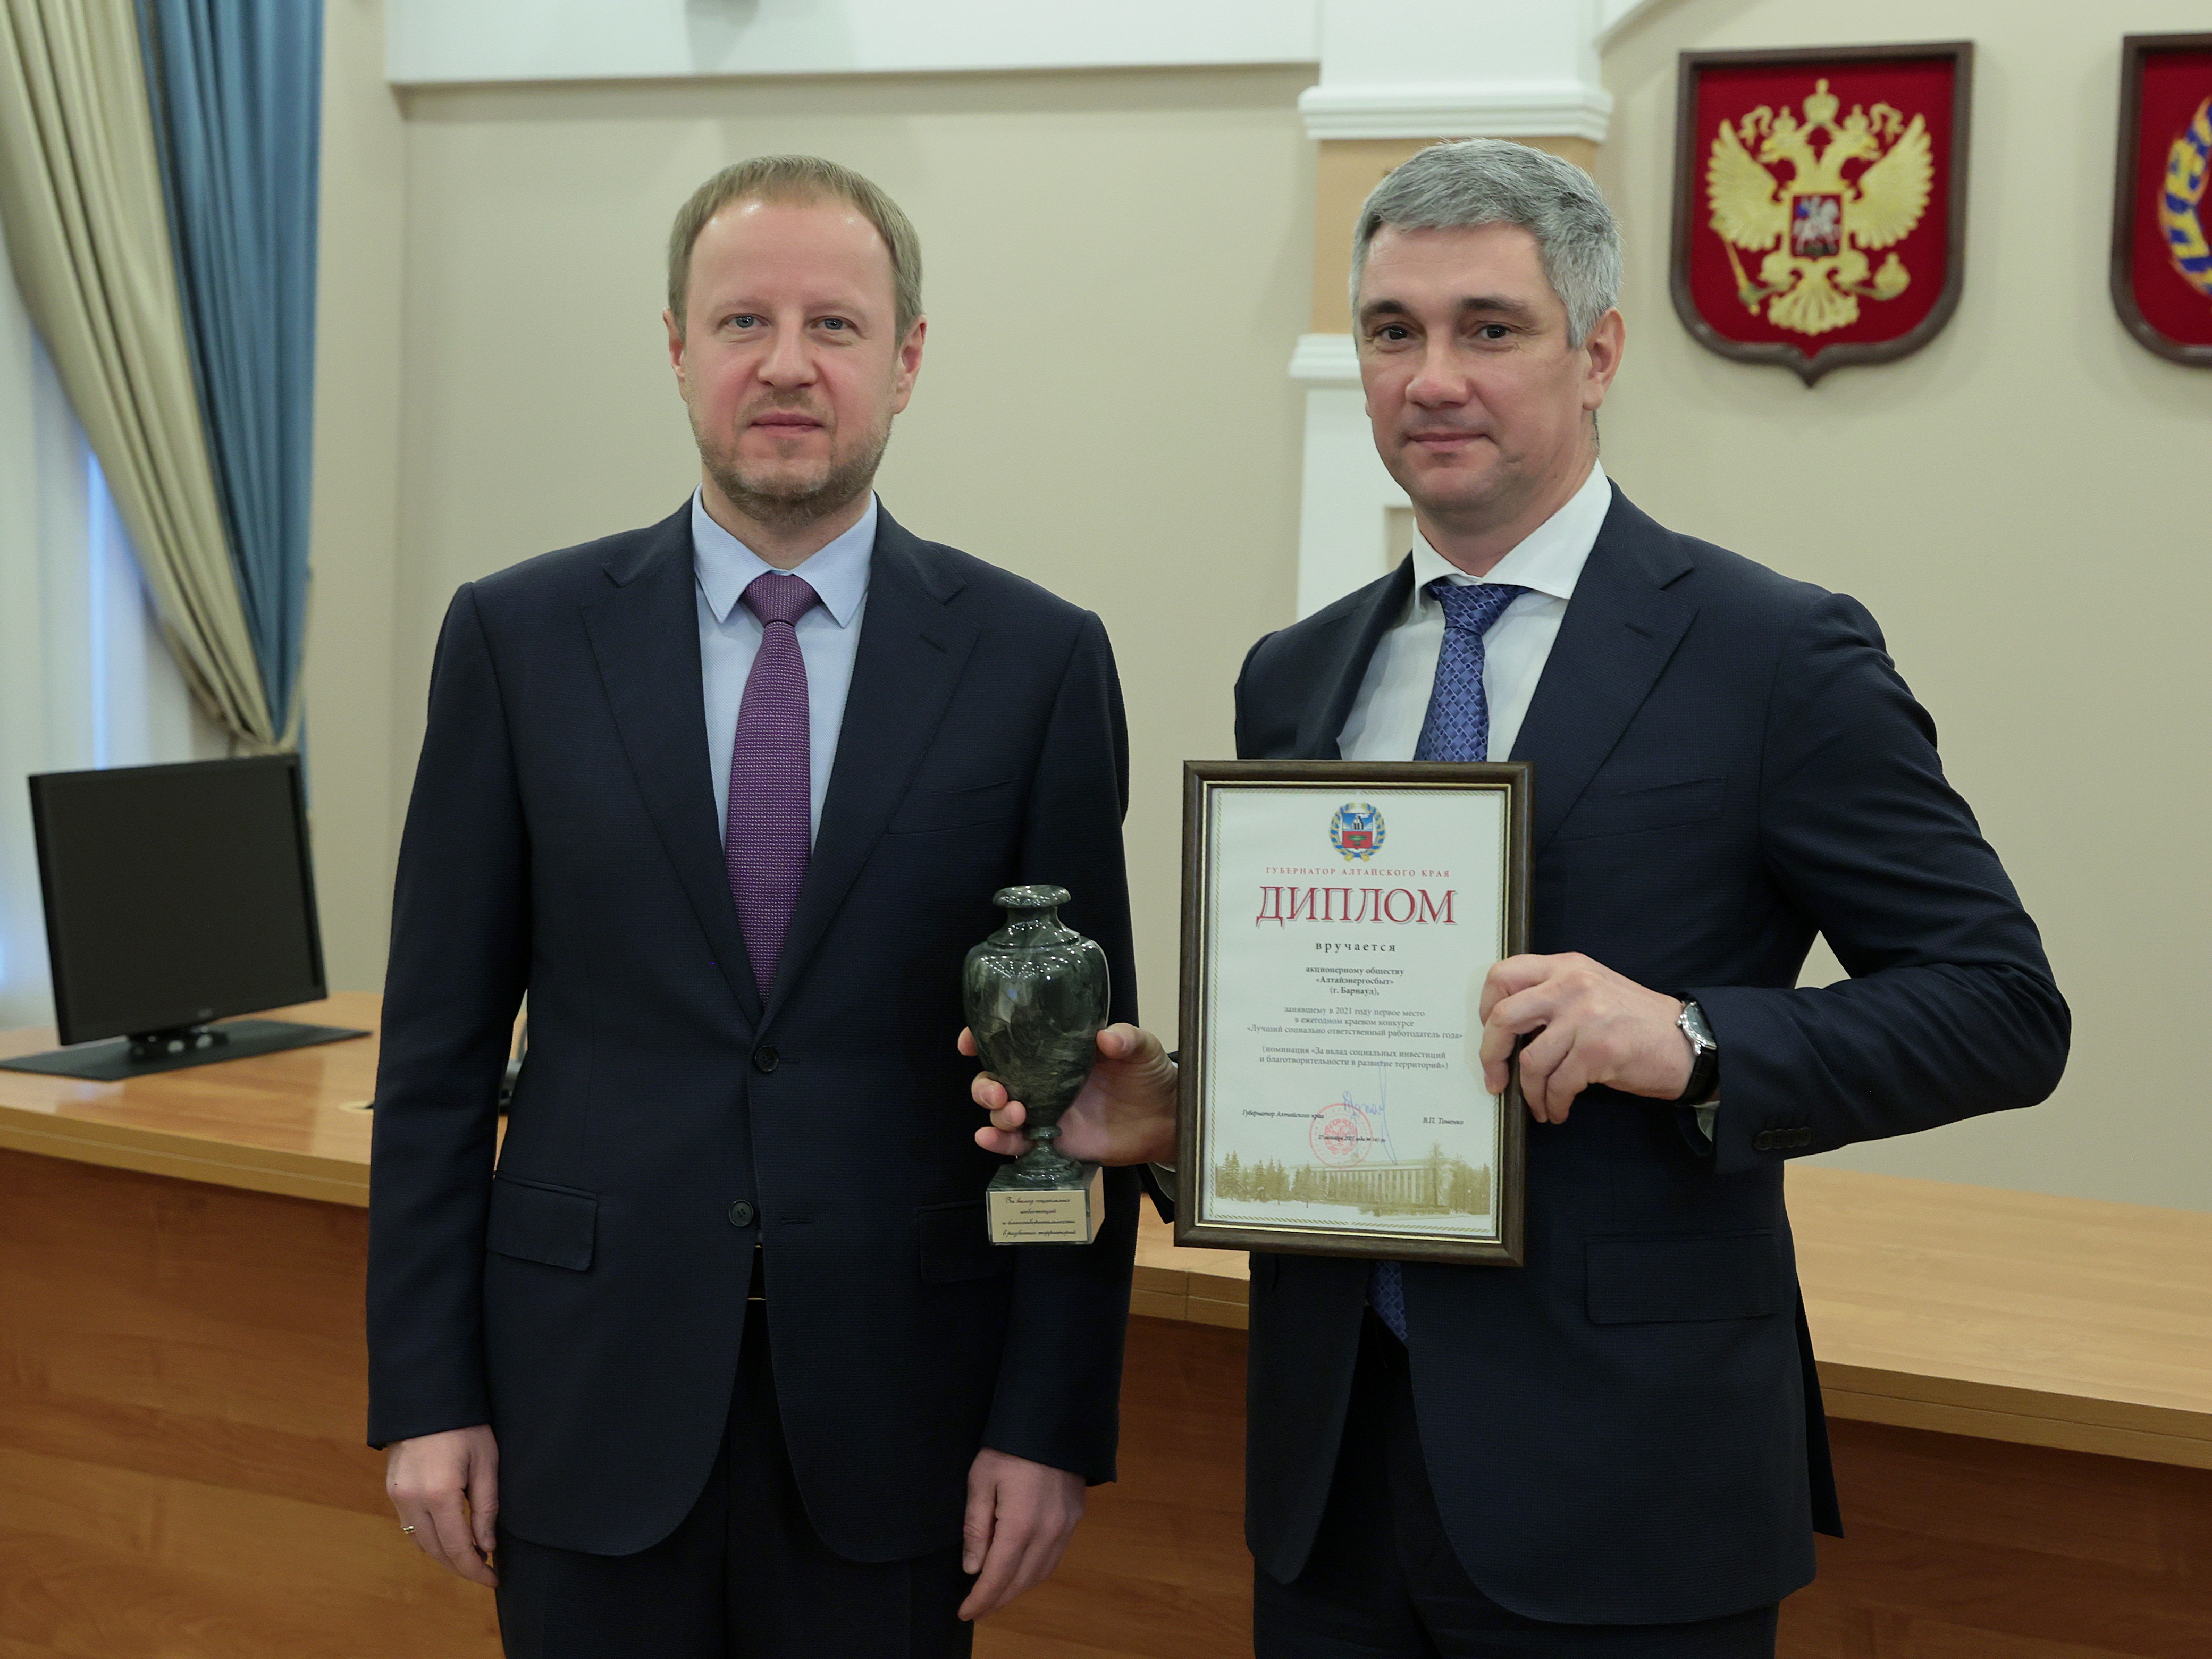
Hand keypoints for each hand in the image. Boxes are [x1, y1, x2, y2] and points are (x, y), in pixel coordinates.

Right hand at [386, 1424, 499, 1586]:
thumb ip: (486, 1508)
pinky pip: (411, 1527)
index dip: (475, 1570)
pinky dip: (430, 1539)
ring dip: (444, 1555)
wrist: (428, 1399)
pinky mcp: (392, 1490)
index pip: (457, 1549)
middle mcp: (412, 1501)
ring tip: (470, 1558)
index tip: (493, 1578)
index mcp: (440, 1494)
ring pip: (421, 1542)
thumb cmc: (465, 1426)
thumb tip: (486, 1547)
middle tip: (485, 1572)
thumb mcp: (486, 1463)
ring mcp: (398, 1497)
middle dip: (461, 1567)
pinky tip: (448, 1538)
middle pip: (437, 1551)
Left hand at [958, 1448, 1084, 1620]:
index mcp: (1021, 1524)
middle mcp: (1048, 1532)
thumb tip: (973, 1568)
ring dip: (1018, 1589)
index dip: (981, 1599)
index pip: (998, 1576)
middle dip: (997, 1600)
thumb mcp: (981, 1480)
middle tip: (977, 1609)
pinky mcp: (1075, 1517)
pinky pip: (1055, 1557)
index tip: (965, 1613)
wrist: (1051, 1419)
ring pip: (1041, 1573)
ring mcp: (1066, 1526)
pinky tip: (1022, 1571)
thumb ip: (976, 1527)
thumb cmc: (1008, 1446)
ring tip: (996, 1595)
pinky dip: (1036, 1572)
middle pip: (1021, 1581)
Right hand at [962, 1023, 1177, 1166]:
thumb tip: (1106, 1038)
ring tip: (1015, 1113)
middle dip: (984, 1086)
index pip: (1011, 1042)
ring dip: (996, 1114)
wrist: (1167, 1119)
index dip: (984, 1039)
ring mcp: (1046, 1113)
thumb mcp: (1141, 1048)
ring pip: (1002, 1114)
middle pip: (995, 1081)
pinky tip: (989, 1139)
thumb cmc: (1149, 1075)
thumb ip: (1125, 1039)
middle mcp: (1043, 1082)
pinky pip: (1018, 1145)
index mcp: (1056, 1052)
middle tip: (998, 1092)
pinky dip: (999, 1143)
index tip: (970, 1041)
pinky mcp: (1053, 1143)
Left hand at [1477, 953, 1692, 1124]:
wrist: (1687, 1041)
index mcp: (1565, 966)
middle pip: (1503, 1017)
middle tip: (1495, 1079)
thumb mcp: (1591, 990)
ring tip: (1539, 1105)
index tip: (1490, 1034)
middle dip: (1491, 1055)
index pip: (1502, 975)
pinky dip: (1553, 1104)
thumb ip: (1551, 996)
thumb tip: (1505, 1031)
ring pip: (1530, 1061)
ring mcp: (1585, 1015)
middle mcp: (1571, 983)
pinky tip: (1558, 1110)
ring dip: (1530, 1093)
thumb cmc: (1634, 1021)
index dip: (1486, 1008)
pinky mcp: (1599, 1049)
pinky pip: (1558, 1085)